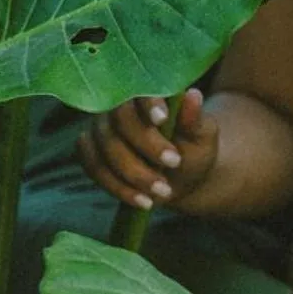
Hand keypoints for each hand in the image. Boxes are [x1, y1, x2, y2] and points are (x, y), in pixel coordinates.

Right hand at [77, 89, 218, 212]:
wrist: (180, 178)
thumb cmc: (193, 150)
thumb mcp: (202, 137)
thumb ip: (194, 119)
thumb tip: (193, 95)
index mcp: (147, 96)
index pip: (141, 92)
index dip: (148, 103)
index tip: (163, 119)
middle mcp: (118, 108)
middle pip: (120, 120)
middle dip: (147, 145)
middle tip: (174, 163)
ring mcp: (100, 130)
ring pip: (105, 148)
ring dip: (134, 174)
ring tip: (164, 191)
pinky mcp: (90, 153)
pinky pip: (94, 168)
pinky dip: (118, 187)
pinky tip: (143, 201)